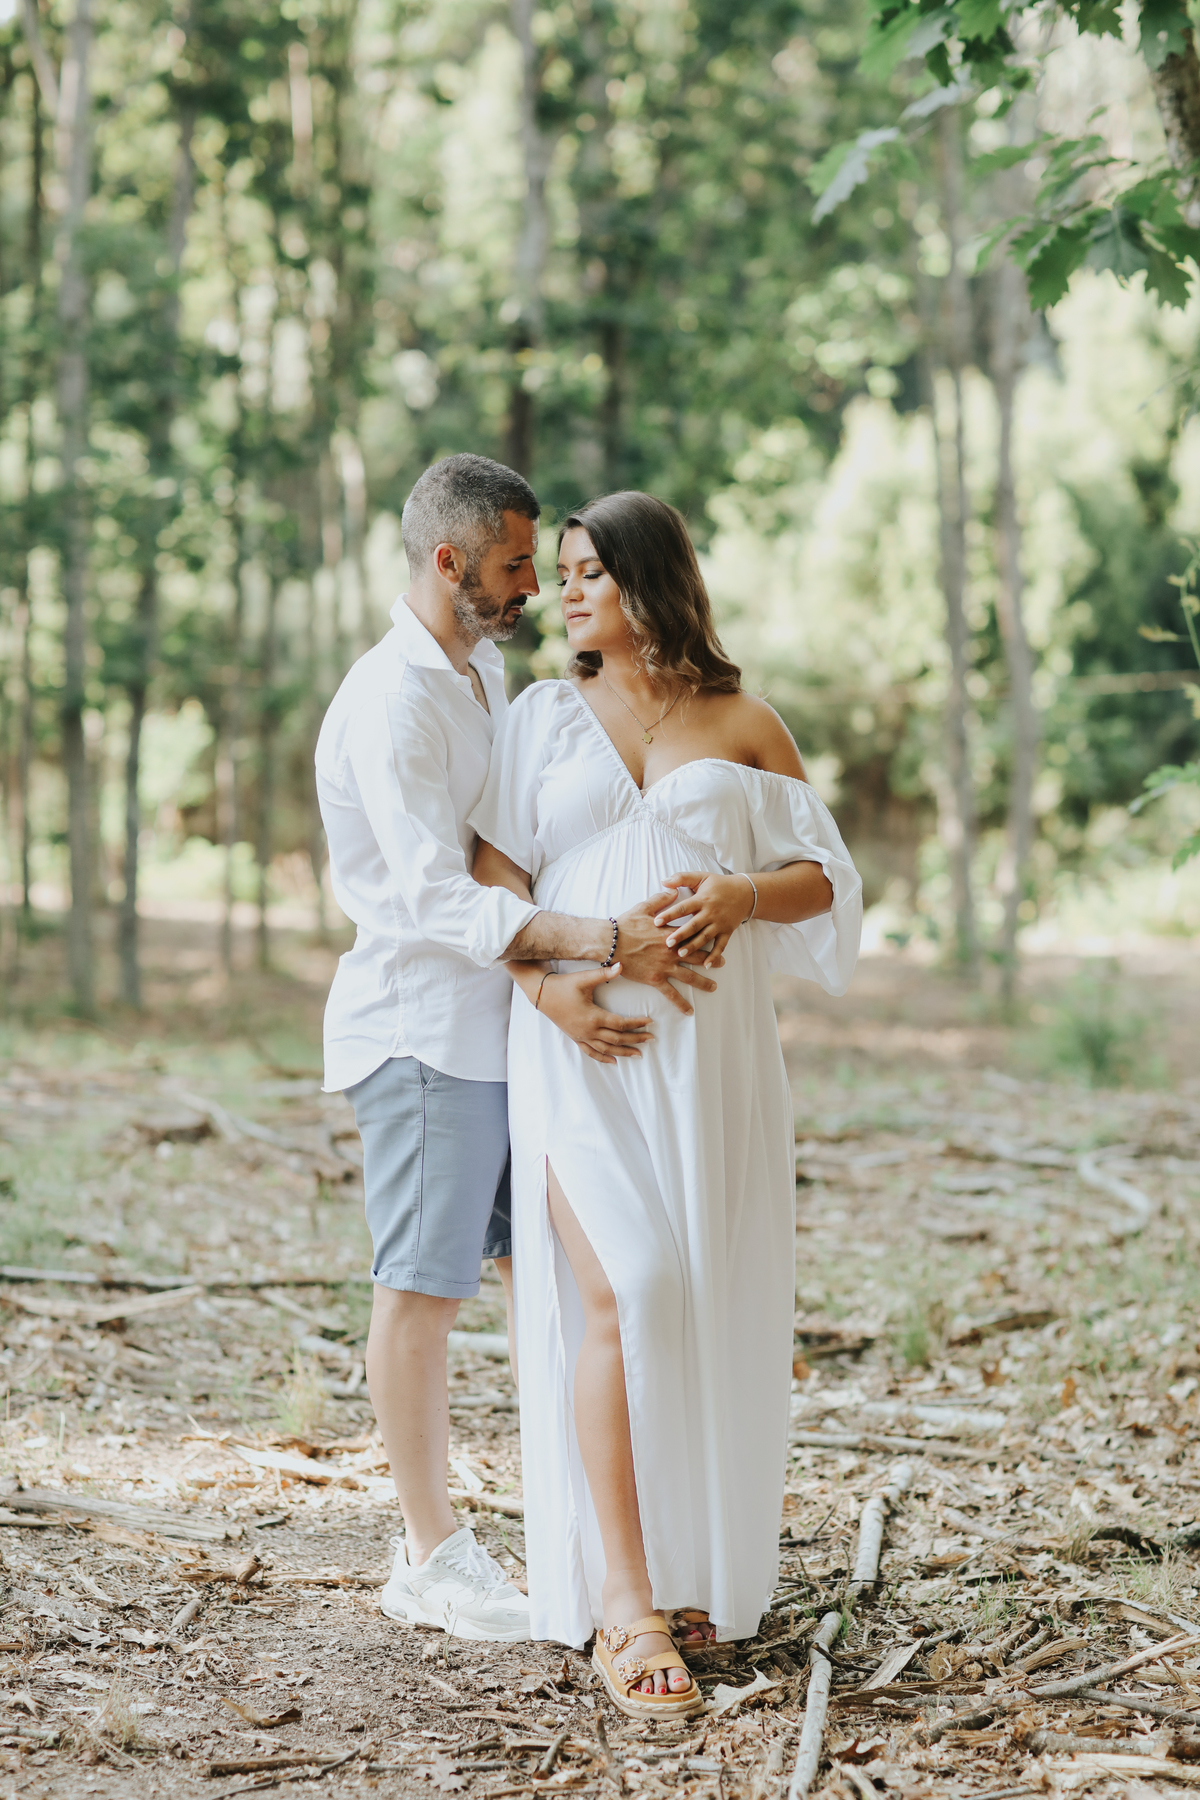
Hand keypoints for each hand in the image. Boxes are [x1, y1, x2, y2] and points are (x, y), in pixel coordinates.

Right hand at [538, 966, 653, 1064]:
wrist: (543, 994)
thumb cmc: (564, 985)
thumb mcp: (584, 978)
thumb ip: (604, 974)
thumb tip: (621, 965)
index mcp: (593, 1017)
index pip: (621, 1024)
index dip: (637, 1023)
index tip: (650, 1022)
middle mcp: (588, 1030)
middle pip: (617, 1039)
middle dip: (636, 1039)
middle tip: (652, 1039)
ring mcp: (582, 1036)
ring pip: (606, 1050)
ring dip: (624, 1052)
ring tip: (639, 1054)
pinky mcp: (576, 1038)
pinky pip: (591, 1052)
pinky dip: (603, 1058)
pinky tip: (615, 1062)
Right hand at [614, 899, 719, 1015]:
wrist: (610, 942)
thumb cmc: (625, 925)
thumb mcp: (644, 907)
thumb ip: (661, 900)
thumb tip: (673, 891)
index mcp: (670, 934)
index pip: (692, 935)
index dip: (705, 938)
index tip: (715, 938)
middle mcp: (671, 951)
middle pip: (696, 956)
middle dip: (711, 960)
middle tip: (722, 964)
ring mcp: (664, 966)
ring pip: (689, 976)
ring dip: (703, 982)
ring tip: (713, 987)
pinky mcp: (655, 979)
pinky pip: (671, 994)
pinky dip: (681, 1003)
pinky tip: (689, 1010)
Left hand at [654, 871, 754, 966]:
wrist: (746, 893)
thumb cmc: (720, 885)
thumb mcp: (701, 877)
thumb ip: (682, 878)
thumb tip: (664, 881)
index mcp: (702, 899)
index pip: (683, 908)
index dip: (670, 914)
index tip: (656, 922)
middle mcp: (711, 913)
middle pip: (693, 925)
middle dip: (680, 934)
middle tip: (667, 943)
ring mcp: (720, 924)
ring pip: (704, 937)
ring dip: (693, 946)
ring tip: (681, 954)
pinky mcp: (727, 932)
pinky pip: (721, 945)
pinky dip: (714, 955)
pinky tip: (706, 965)